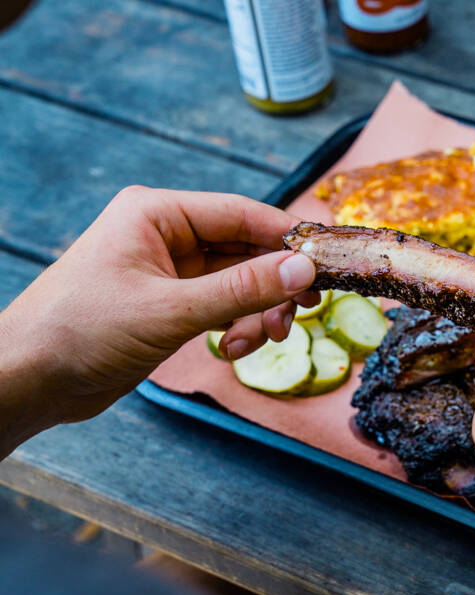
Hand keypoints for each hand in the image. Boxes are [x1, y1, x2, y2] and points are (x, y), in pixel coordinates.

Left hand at [0, 186, 315, 454]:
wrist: (29, 380)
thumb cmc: (82, 332)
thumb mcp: (171, 310)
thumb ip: (242, 289)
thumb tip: (302, 269)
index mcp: (157, 214)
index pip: (241, 213)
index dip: (286, 238)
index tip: (325, 263)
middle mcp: (166, 235)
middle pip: (246, 249)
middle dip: (273, 285)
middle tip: (296, 315)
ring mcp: (169, 270)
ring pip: (240, 281)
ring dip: (256, 312)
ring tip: (254, 341)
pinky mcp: (171, 303)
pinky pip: (224, 305)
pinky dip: (237, 326)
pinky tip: (232, 349)